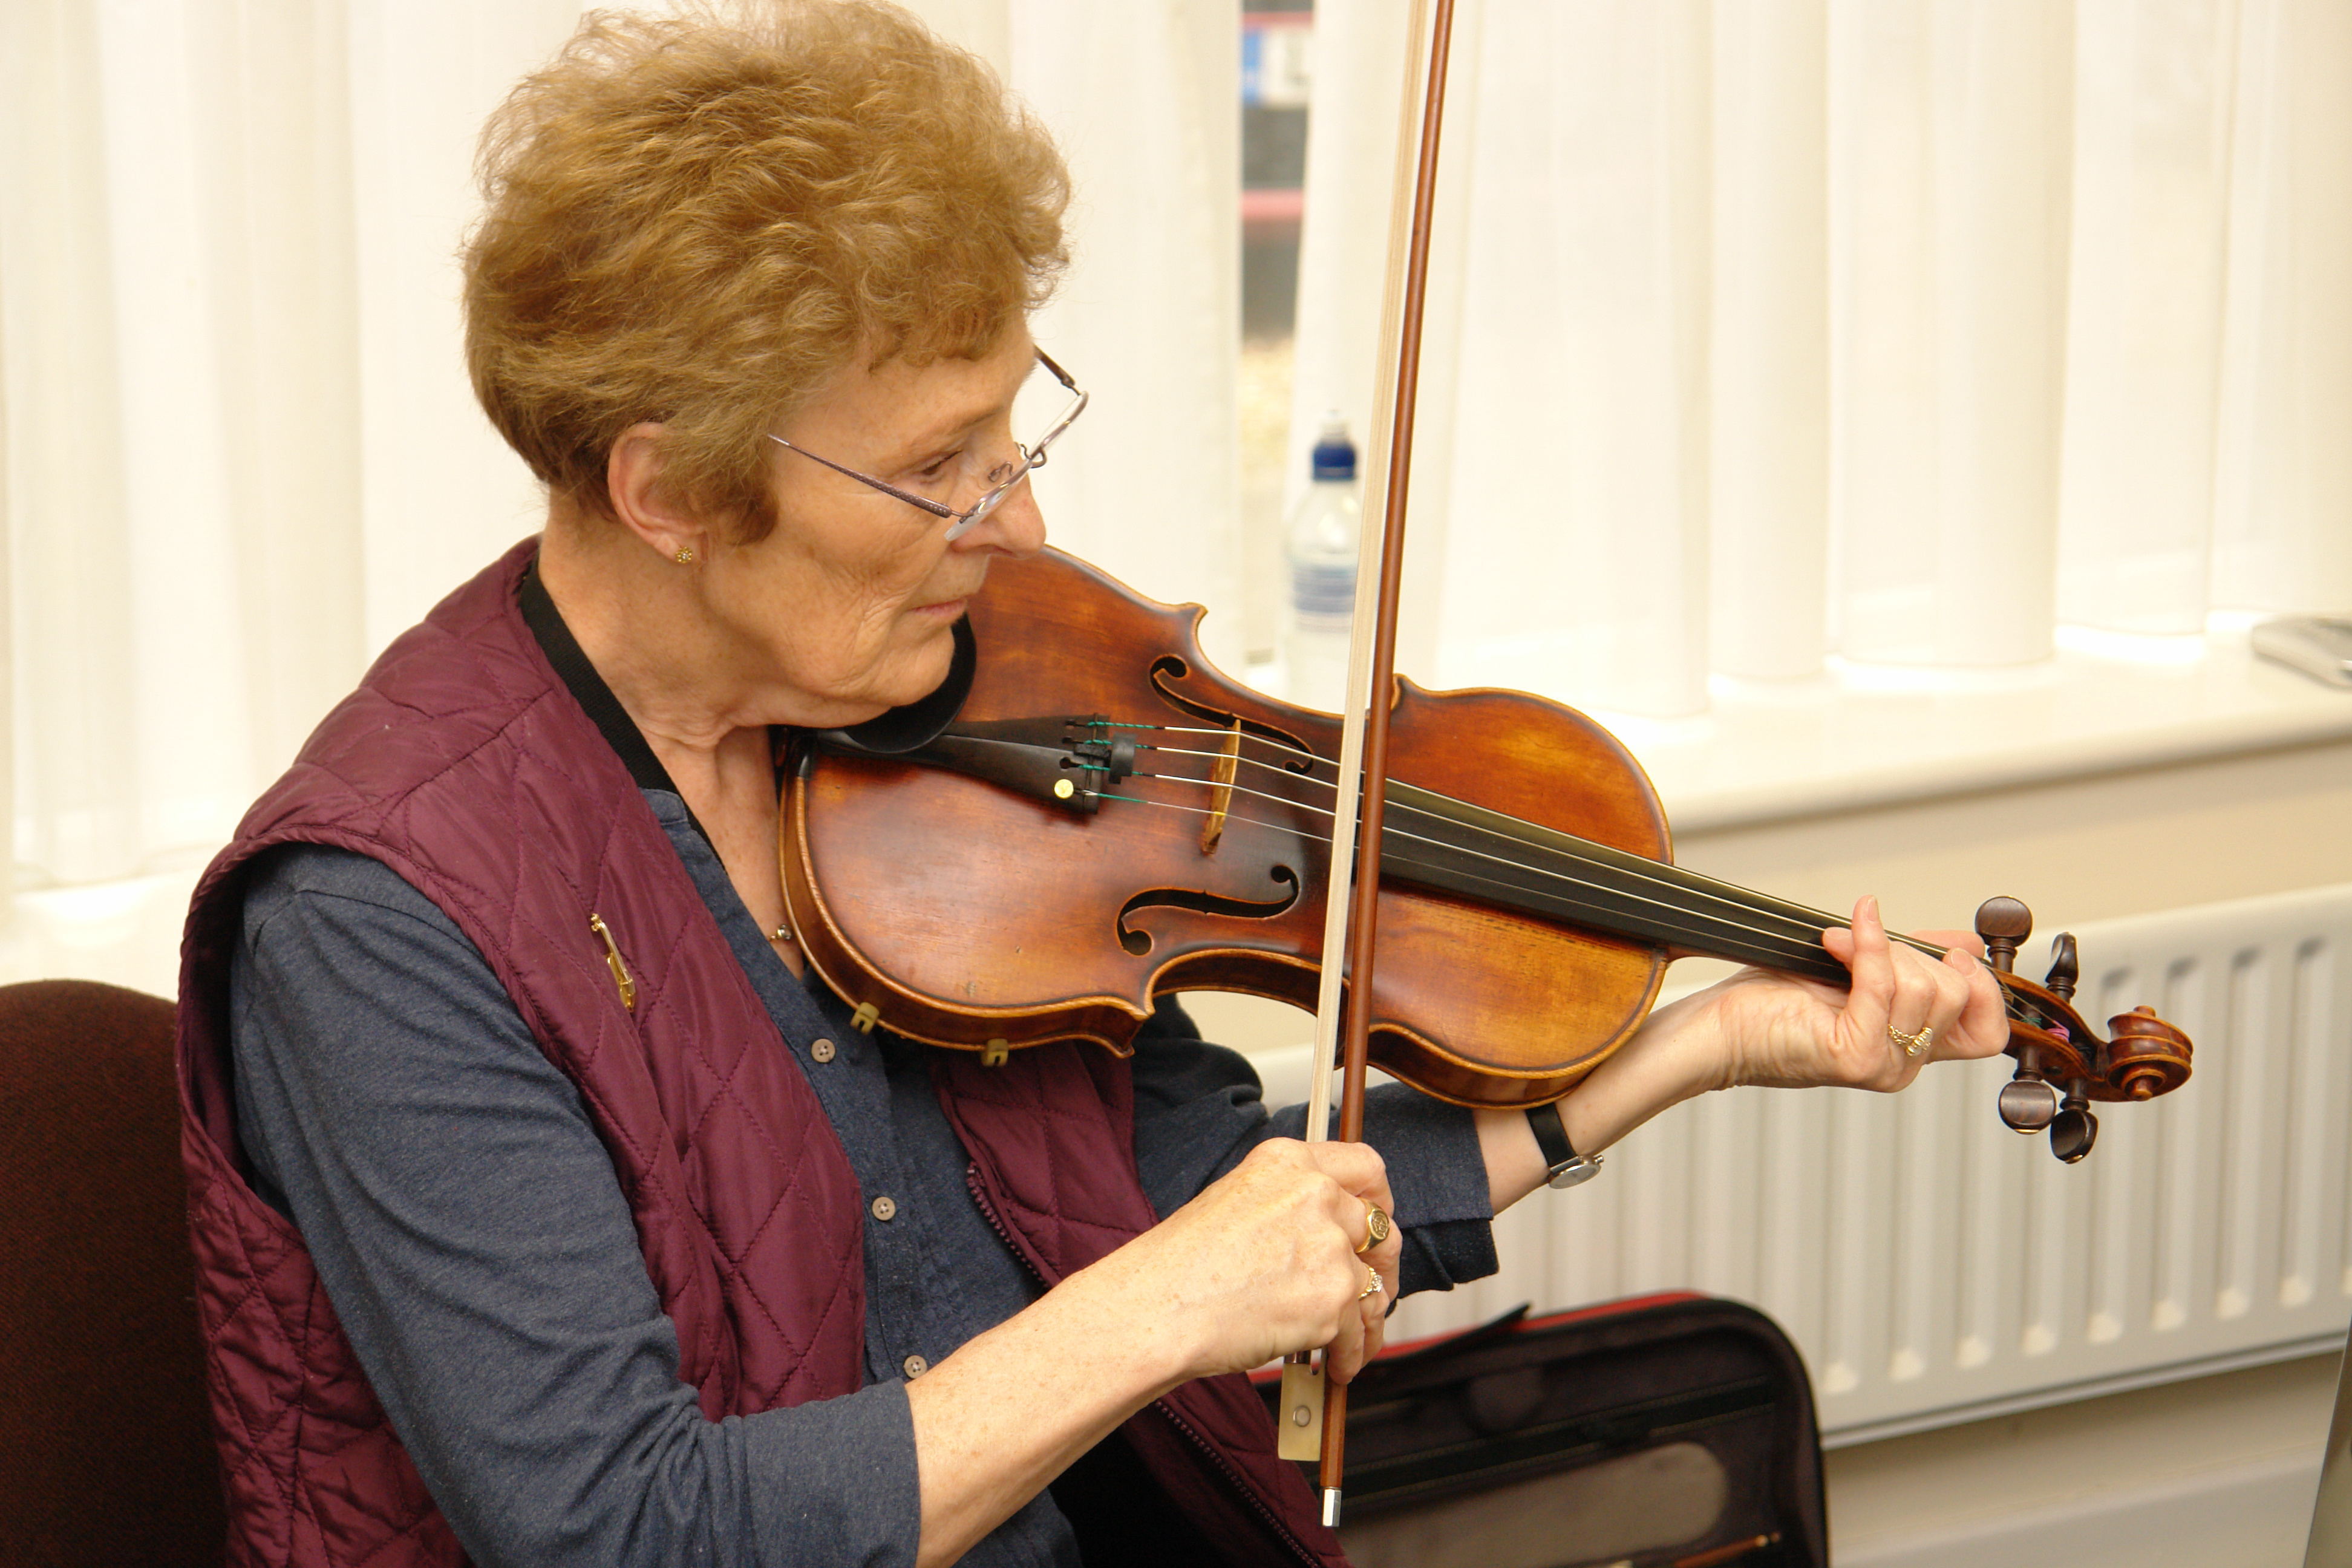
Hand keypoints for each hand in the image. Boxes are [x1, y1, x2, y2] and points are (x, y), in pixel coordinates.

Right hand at [1103, 1138, 1399, 1386]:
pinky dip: (1351, 1354)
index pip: (1365, 1165)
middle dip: (1380, 1266)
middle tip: (1371, 1288)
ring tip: (1352, 1338)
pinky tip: (1336, 1364)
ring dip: (1367, 1317)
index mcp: (1288, 1163)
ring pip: (1374, 1286)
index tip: (1377, 1222)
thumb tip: (1325, 1232)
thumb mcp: (1235, 1202)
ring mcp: (1327, 1246)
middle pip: (1380, 1228)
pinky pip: (1359, 1332)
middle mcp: (1314, 1195)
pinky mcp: (1331, 1298)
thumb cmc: (1179, 1266)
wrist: (1156, 1309)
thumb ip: (1288, 1205)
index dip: (1380, 1198)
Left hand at [1701, 894, 2008, 1091]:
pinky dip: (1865, 946)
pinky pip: (1881, 986)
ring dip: (1879, 948)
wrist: (1716, 1031)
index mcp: (1911, 1050)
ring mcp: (1881, 1065)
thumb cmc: (1772, 1003)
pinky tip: (1840, 935)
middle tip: (1862, 942)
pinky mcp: (1853, 1057)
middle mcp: (1903, 1065)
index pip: (1988, 1032)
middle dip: (1911, 951)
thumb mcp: (1857, 973)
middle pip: (1954, 993)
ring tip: (1835, 944)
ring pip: (1922, 987)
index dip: (1982, 986)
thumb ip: (1911, 960)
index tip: (1949, 954)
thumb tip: (1966, 946)